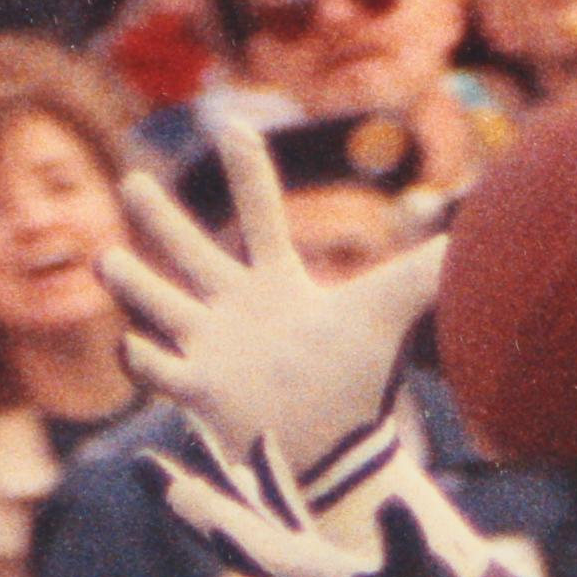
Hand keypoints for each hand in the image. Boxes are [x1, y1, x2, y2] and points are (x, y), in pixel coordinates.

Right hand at [104, 121, 446, 478]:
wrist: (340, 453)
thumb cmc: (359, 384)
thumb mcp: (387, 316)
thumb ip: (424, 275)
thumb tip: (471, 239)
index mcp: (277, 283)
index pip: (259, 217)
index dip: (248, 172)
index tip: (233, 123)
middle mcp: (236, 307)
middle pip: (189, 251)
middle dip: (160, 217)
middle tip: (135, 181)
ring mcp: (210, 346)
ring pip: (157, 302)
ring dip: (131, 282)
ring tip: (105, 259)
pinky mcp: (198, 389)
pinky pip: (155, 368)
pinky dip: (142, 357)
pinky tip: (130, 346)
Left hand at [161, 453, 495, 576]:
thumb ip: (401, 540)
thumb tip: (391, 501)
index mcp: (298, 574)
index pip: (228, 531)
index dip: (187, 500)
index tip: (142, 469)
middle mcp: (291, 574)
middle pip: (222, 527)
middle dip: (185, 495)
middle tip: (143, 464)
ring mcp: (308, 572)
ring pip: (248, 520)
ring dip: (220, 484)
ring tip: (192, 444)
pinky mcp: (331, 567)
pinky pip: (284, 519)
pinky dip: (268, 487)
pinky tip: (261, 455)